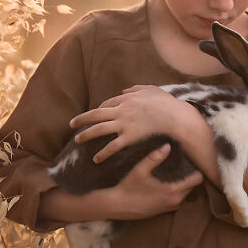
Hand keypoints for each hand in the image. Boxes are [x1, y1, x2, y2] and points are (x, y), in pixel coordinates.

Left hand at [70, 85, 195, 162]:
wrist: (176, 117)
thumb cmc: (167, 103)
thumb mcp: (152, 90)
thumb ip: (137, 88)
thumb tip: (125, 89)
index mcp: (127, 98)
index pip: (108, 103)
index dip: (99, 108)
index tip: (95, 113)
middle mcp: (122, 111)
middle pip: (96, 114)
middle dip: (82, 119)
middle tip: (71, 124)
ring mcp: (124, 125)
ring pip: (99, 130)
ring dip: (86, 135)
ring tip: (77, 140)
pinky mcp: (129, 138)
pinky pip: (112, 147)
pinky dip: (103, 153)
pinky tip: (96, 159)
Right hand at [99, 143, 203, 219]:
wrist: (117, 206)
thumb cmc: (128, 187)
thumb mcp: (140, 169)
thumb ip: (155, 157)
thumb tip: (168, 146)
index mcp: (173, 190)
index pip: (198, 179)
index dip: (196, 169)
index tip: (189, 161)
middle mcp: (175, 200)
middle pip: (194, 186)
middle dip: (190, 176)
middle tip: (183, 165)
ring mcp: (171, 207)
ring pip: (187, 193)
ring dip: (184, 184)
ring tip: (175, 173)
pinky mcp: (165, 211)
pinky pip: (179, 199)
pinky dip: (177, 192)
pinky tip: (167, 183)